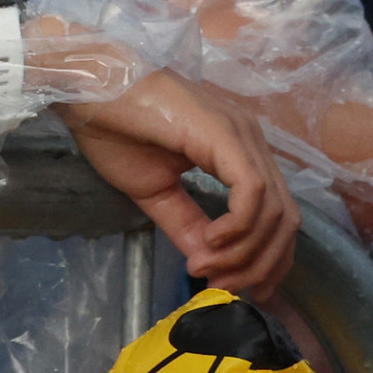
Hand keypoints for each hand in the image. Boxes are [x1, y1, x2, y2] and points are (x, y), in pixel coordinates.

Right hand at [62, 67, 302, 295]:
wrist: (86, 87)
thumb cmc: (113, 128)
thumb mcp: (155, 190)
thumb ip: (187, 223)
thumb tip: (210, 265)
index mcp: (240, 152)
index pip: (277, 217)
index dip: (263, 260)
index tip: (228, 285)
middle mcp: (253, 142)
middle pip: (286, 221)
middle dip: (260, 265)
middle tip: (222, 286)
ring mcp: (243, 137)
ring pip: (275, 214)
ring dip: (246, 253)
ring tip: (208, 268)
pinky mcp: (226, 136)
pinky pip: (252, 195)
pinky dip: (238, 228)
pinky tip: (210, 243)